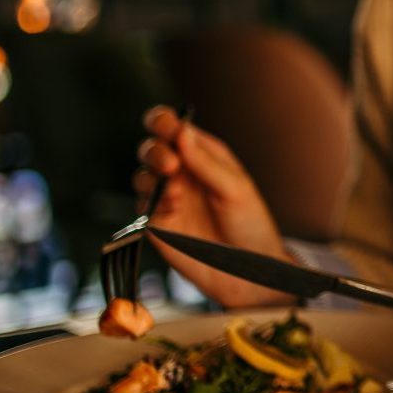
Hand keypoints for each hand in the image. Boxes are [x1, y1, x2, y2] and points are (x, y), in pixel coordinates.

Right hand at [135, 106, 292, 306]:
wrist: (248, 270)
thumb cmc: (250, 225)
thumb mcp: (236, 189)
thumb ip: (206, 162)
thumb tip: (182, 131)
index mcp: (204, 156)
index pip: (174, 129)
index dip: (163, 121)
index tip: (166, 125)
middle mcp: (182, 173)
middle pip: (152, 149)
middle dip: (155, 150)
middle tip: (171, 163)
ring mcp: (168, 197)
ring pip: (142, 175)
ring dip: (153, 174)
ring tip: (176, 187)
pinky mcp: (158, 222)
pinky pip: (143, 204)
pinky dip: (153, 199)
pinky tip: (173, 203)